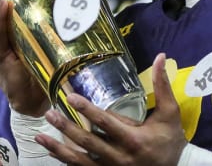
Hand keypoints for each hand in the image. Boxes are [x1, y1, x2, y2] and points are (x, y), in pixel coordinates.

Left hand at [35, 53, 186, 165]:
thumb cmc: (171, 140)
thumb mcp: (170, 113)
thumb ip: (163, 85)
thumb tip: (161, 56)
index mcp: (134, 140)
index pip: (106, 123)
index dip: (87, 110)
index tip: (71, 98)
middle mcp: (120, 158)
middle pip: (88, 142)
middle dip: (67, 127)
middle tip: (50, 113)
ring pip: (79, 160)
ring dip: (58, 148)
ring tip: (40, 135)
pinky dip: (65, 160)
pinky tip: (51, 151)